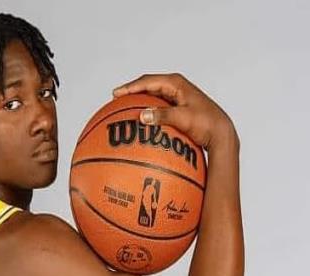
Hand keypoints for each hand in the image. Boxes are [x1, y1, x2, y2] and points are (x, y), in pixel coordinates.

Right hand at [113, 73, 238, 151]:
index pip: (147, 81)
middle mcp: (176, 87)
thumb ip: (162, 116)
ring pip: (152, 96)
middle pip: (148, 86)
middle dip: (131, 92)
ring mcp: (177, 97)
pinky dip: (147, 110)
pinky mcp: (178, 108)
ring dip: (139, 100)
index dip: (130, 87)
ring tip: (124, 108)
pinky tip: (140, 120)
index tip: (116, 94)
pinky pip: (157, 106)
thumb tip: (141, 115)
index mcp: (176, 83)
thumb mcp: (183, 118)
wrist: (221, 133)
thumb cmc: (206, 124)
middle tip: (115, 99)